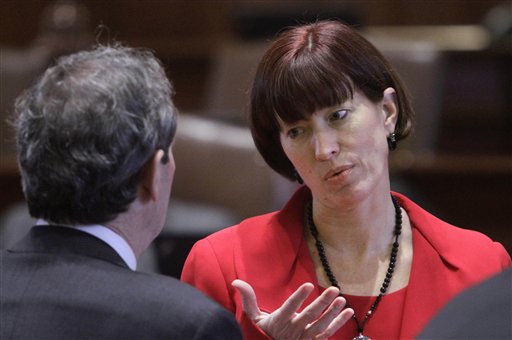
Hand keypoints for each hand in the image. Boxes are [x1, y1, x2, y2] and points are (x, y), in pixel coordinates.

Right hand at [232, 279, 353, 339]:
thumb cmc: (264, 333)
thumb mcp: (254, 319)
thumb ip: (249, 300)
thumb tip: (237, 282)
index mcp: (280, 321)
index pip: (290, 307)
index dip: (299, 297)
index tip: (308, 285)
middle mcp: (294, 330)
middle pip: (310, 316)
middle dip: (322, 303)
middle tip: (333, 290)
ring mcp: (306, 338)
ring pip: (321, 324)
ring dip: (333, 312)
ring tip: (342, 299)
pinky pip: (329, 332)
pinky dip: (339, 323)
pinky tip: (347, 312)